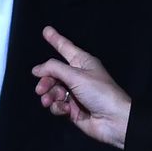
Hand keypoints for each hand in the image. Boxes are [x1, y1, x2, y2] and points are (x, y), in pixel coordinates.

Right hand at [31, 26, 132, 147]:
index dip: (56, 39)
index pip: (65, 48)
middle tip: (40, 89)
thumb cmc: (99, 92)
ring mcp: (75, 93)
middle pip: (54, 73)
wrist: (114, 120)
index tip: (46, 30)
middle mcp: (78, 76)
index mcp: (82, 62)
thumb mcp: (76, 76)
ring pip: (53, 90)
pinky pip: (58, 104)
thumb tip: (37, 69)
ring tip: (48, 101)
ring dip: (49, 95)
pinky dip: (58, 107)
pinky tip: (64, 110)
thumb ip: (54, 69)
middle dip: (45, 80)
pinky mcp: (73, 109)